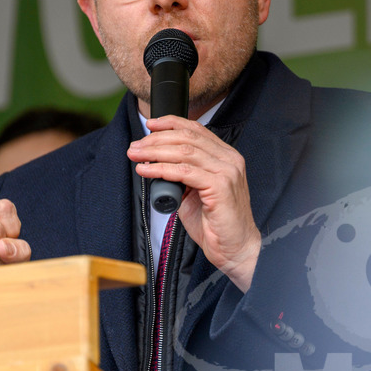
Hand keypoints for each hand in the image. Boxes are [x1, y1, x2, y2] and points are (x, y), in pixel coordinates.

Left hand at [127, 116, 260, 291]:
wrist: (234, 247)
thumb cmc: (215, 223)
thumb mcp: (196, 190)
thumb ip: (183, 174)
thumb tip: (156, 163)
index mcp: (226, 156)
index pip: (197, 129)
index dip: (171, 123)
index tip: (150, 125)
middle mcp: (229, 159)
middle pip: (187, 138)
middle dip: (156, 139)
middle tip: (135, 147)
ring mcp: (227, 171)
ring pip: (184, 152)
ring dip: (154, 152)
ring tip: (136, 156)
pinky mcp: (220, 186)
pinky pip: (184, 172)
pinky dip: (161, 169)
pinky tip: (147, 171)